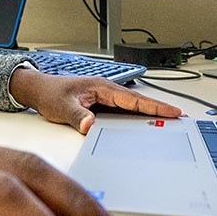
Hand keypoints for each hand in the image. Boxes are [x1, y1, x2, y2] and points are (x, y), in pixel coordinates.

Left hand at [8, 66, 180, 133]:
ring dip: (148, 114)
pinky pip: (122, 112)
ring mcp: (104, 98)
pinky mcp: (100, 105)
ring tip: (168, 125)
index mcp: (102, 88)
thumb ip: (78, 117)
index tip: (173, 112)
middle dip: (159, 110)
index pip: (134, 99)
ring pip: (131, 107)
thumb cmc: (49, 93)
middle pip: (138, 103)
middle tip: (179, 120)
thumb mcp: (62, 107)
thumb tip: (91, 126)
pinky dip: (135, 118)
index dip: (155, 106)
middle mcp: (106, 91)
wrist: (37, 90)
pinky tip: (143, 128)